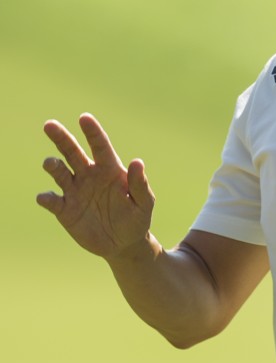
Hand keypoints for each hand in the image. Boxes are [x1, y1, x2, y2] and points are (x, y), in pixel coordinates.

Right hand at [37, 114, 154, 258]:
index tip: (84, 118)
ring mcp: (75, 191)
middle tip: (49, 125)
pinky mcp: (65, 209)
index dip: (92, 132)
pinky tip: (46, 198)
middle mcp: (88, 175)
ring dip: (53, 166)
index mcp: (109, 169)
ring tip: (51, 164)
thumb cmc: (136, 218)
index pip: (99, 146)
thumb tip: (137, 161)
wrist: (123, 244)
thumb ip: (140, 184)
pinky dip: (47, 198)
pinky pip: (52, 200)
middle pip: (72, 152)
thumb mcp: (144, 203)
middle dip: (61, 138)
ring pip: (59, 172)